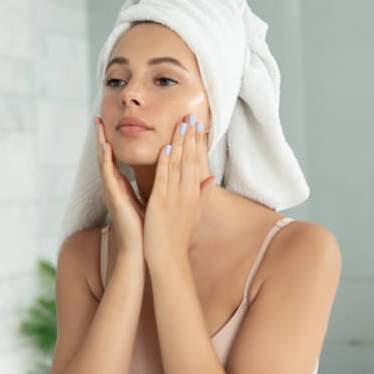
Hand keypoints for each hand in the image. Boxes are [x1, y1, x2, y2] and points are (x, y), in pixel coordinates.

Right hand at [94, 117, 145, 251]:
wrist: (143, 249)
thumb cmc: (148, 228)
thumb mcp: (151, 200)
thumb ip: (153, 185)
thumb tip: (164, 172)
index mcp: (121, 188)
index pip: (114, 160)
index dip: (110, 143)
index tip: (109, 126)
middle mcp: (113, 187)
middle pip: (104, 157)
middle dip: (100, 137)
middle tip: (97, 118)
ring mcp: (111, 192)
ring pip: (103, 161)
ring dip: (100, 143)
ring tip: (97, 125)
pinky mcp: (114, 197)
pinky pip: (108, 174)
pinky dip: (106, 159)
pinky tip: (105, 146)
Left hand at [142, 114, 216, 267]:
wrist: (169, 258)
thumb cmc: (178, 237)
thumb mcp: (194, 213)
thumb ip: (202, 194)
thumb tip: (212, 177)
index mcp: (194, 194)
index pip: (197, 162)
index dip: (197, 143)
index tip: (197, 125)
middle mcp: (187, 193)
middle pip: (190, 159)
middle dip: (190, 137)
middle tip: (191, 115)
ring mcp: (175, 198)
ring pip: (178, 165)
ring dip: (179, 143)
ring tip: (181, 124)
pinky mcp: (161, 204)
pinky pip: (164, 180)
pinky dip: (165, 164)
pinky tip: (166, 148)